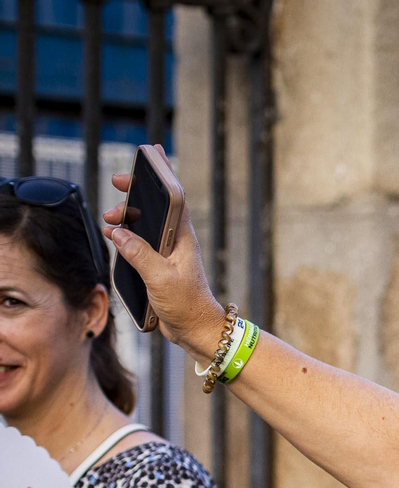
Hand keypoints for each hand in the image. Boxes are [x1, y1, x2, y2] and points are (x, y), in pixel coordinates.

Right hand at [101, 159, 227, 357]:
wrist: (196, 330)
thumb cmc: (188, 305)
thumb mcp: (161, 278)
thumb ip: (139, 254)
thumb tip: (118, 232)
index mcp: (182, 238)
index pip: (174, 197)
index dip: (163, 173)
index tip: (151, 154)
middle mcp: (176, 241)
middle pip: (154, 207)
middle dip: (135, 192)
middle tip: (117, 182)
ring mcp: (167, 253)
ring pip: (143, 225)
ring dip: (125, 217)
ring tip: (108, 219)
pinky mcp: (158, 266)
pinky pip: (138, 243)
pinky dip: (124, 236)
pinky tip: (111, 234)